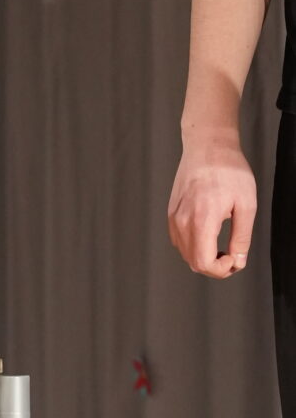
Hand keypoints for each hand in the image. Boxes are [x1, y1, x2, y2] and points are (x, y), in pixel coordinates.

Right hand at [167, 132, 256, 275]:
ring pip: (185, 254)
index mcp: (202, 220)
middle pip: (193, 263)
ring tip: (223, 246)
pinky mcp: (171, 212)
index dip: (222, 270)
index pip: (203, 263)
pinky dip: (194, 247)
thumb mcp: (246, 205)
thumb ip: (241, 237)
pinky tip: (209, 235)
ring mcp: (174, 217)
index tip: (235, 259)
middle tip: (233, 255)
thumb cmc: (229, 171)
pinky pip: (179, 241)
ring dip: (204, 257)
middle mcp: (182, 221)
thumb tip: (238, 261)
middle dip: (215, 267)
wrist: (208, 147)